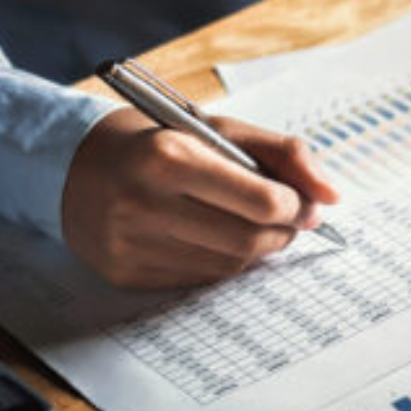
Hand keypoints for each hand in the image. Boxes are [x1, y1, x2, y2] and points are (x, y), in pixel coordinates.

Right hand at [61, 108, 339, 288]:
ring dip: (257, 248)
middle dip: (283, 232)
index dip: (298, 207)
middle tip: (291, 219)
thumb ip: (286, 155)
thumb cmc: (165, 143)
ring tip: (253, 224)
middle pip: (250, 240)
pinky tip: (214, 238)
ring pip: (229, 265)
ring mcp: (130, 244)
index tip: (305, 203)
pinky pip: (200, 279)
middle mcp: (143, 203)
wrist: (77, 167)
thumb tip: (333, 196)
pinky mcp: (125, 274)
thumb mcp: (223, 131)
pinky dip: (223, 261)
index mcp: (170, 156)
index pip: (264, 202)